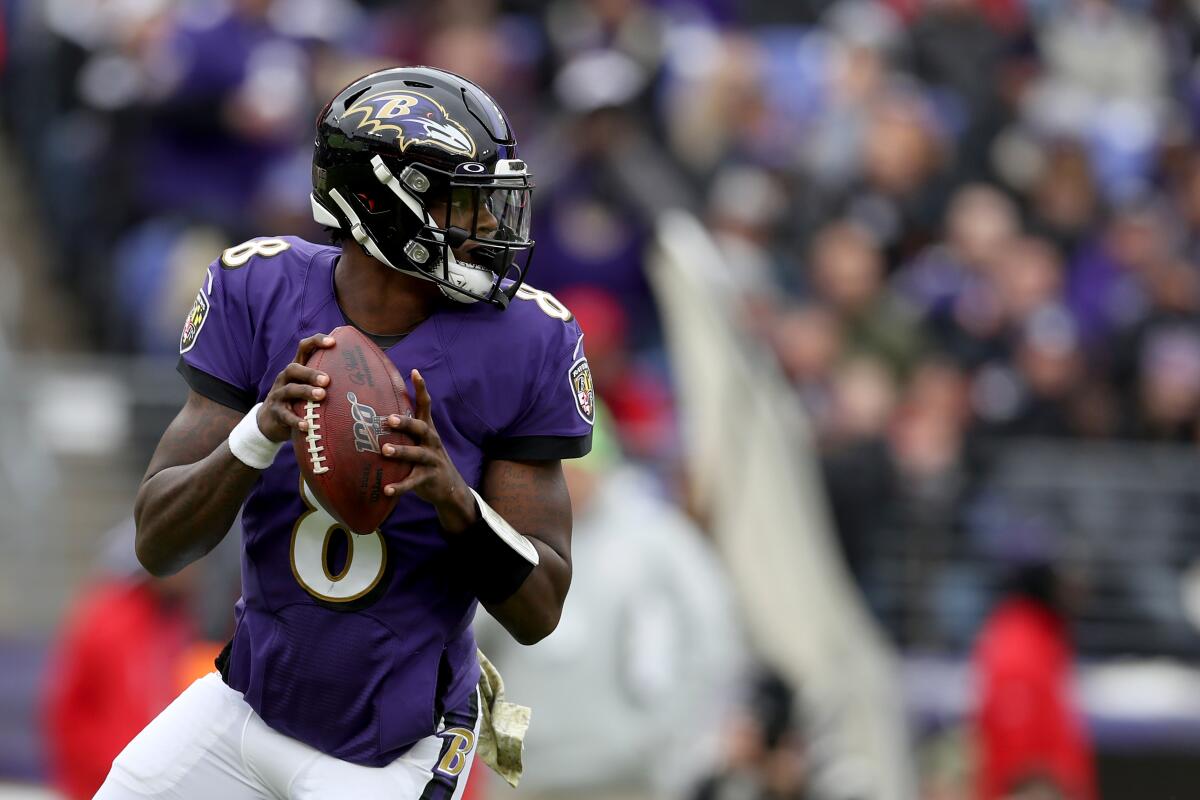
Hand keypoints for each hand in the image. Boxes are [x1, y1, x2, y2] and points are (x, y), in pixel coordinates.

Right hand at [256, 334, 334, 441]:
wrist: (271, 421)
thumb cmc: (299, 400)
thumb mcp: (309, 386)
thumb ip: (327, 381)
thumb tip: (363, 380)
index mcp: (297, 368)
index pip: (304, 348)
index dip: (316, 341)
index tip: (333, 342)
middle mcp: (285, 378)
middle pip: (293, 368)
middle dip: (311, 372)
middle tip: (327, 380)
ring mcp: (278, 395)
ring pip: (290, 389)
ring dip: (306, 392)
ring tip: (322, 396)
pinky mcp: (276, 412)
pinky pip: (285, 415)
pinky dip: (295, 420)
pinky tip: (306, 425)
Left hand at [381, 369, 476, 533]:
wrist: (450, 487)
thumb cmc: (426, 459)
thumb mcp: (420, 441)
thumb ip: (404, 428)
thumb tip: (374, 412)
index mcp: (427, 429)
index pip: (425, 405)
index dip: (421, 388)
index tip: (414, 372)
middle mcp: (431, 442)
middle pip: (421, 428)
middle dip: (406, 422)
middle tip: (389, 419)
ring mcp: (431, 460)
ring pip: (417, 454)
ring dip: (401, 451)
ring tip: (385, 450)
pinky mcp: (428, 479)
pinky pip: (413, 482)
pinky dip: (400, 486)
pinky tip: (386, 489)